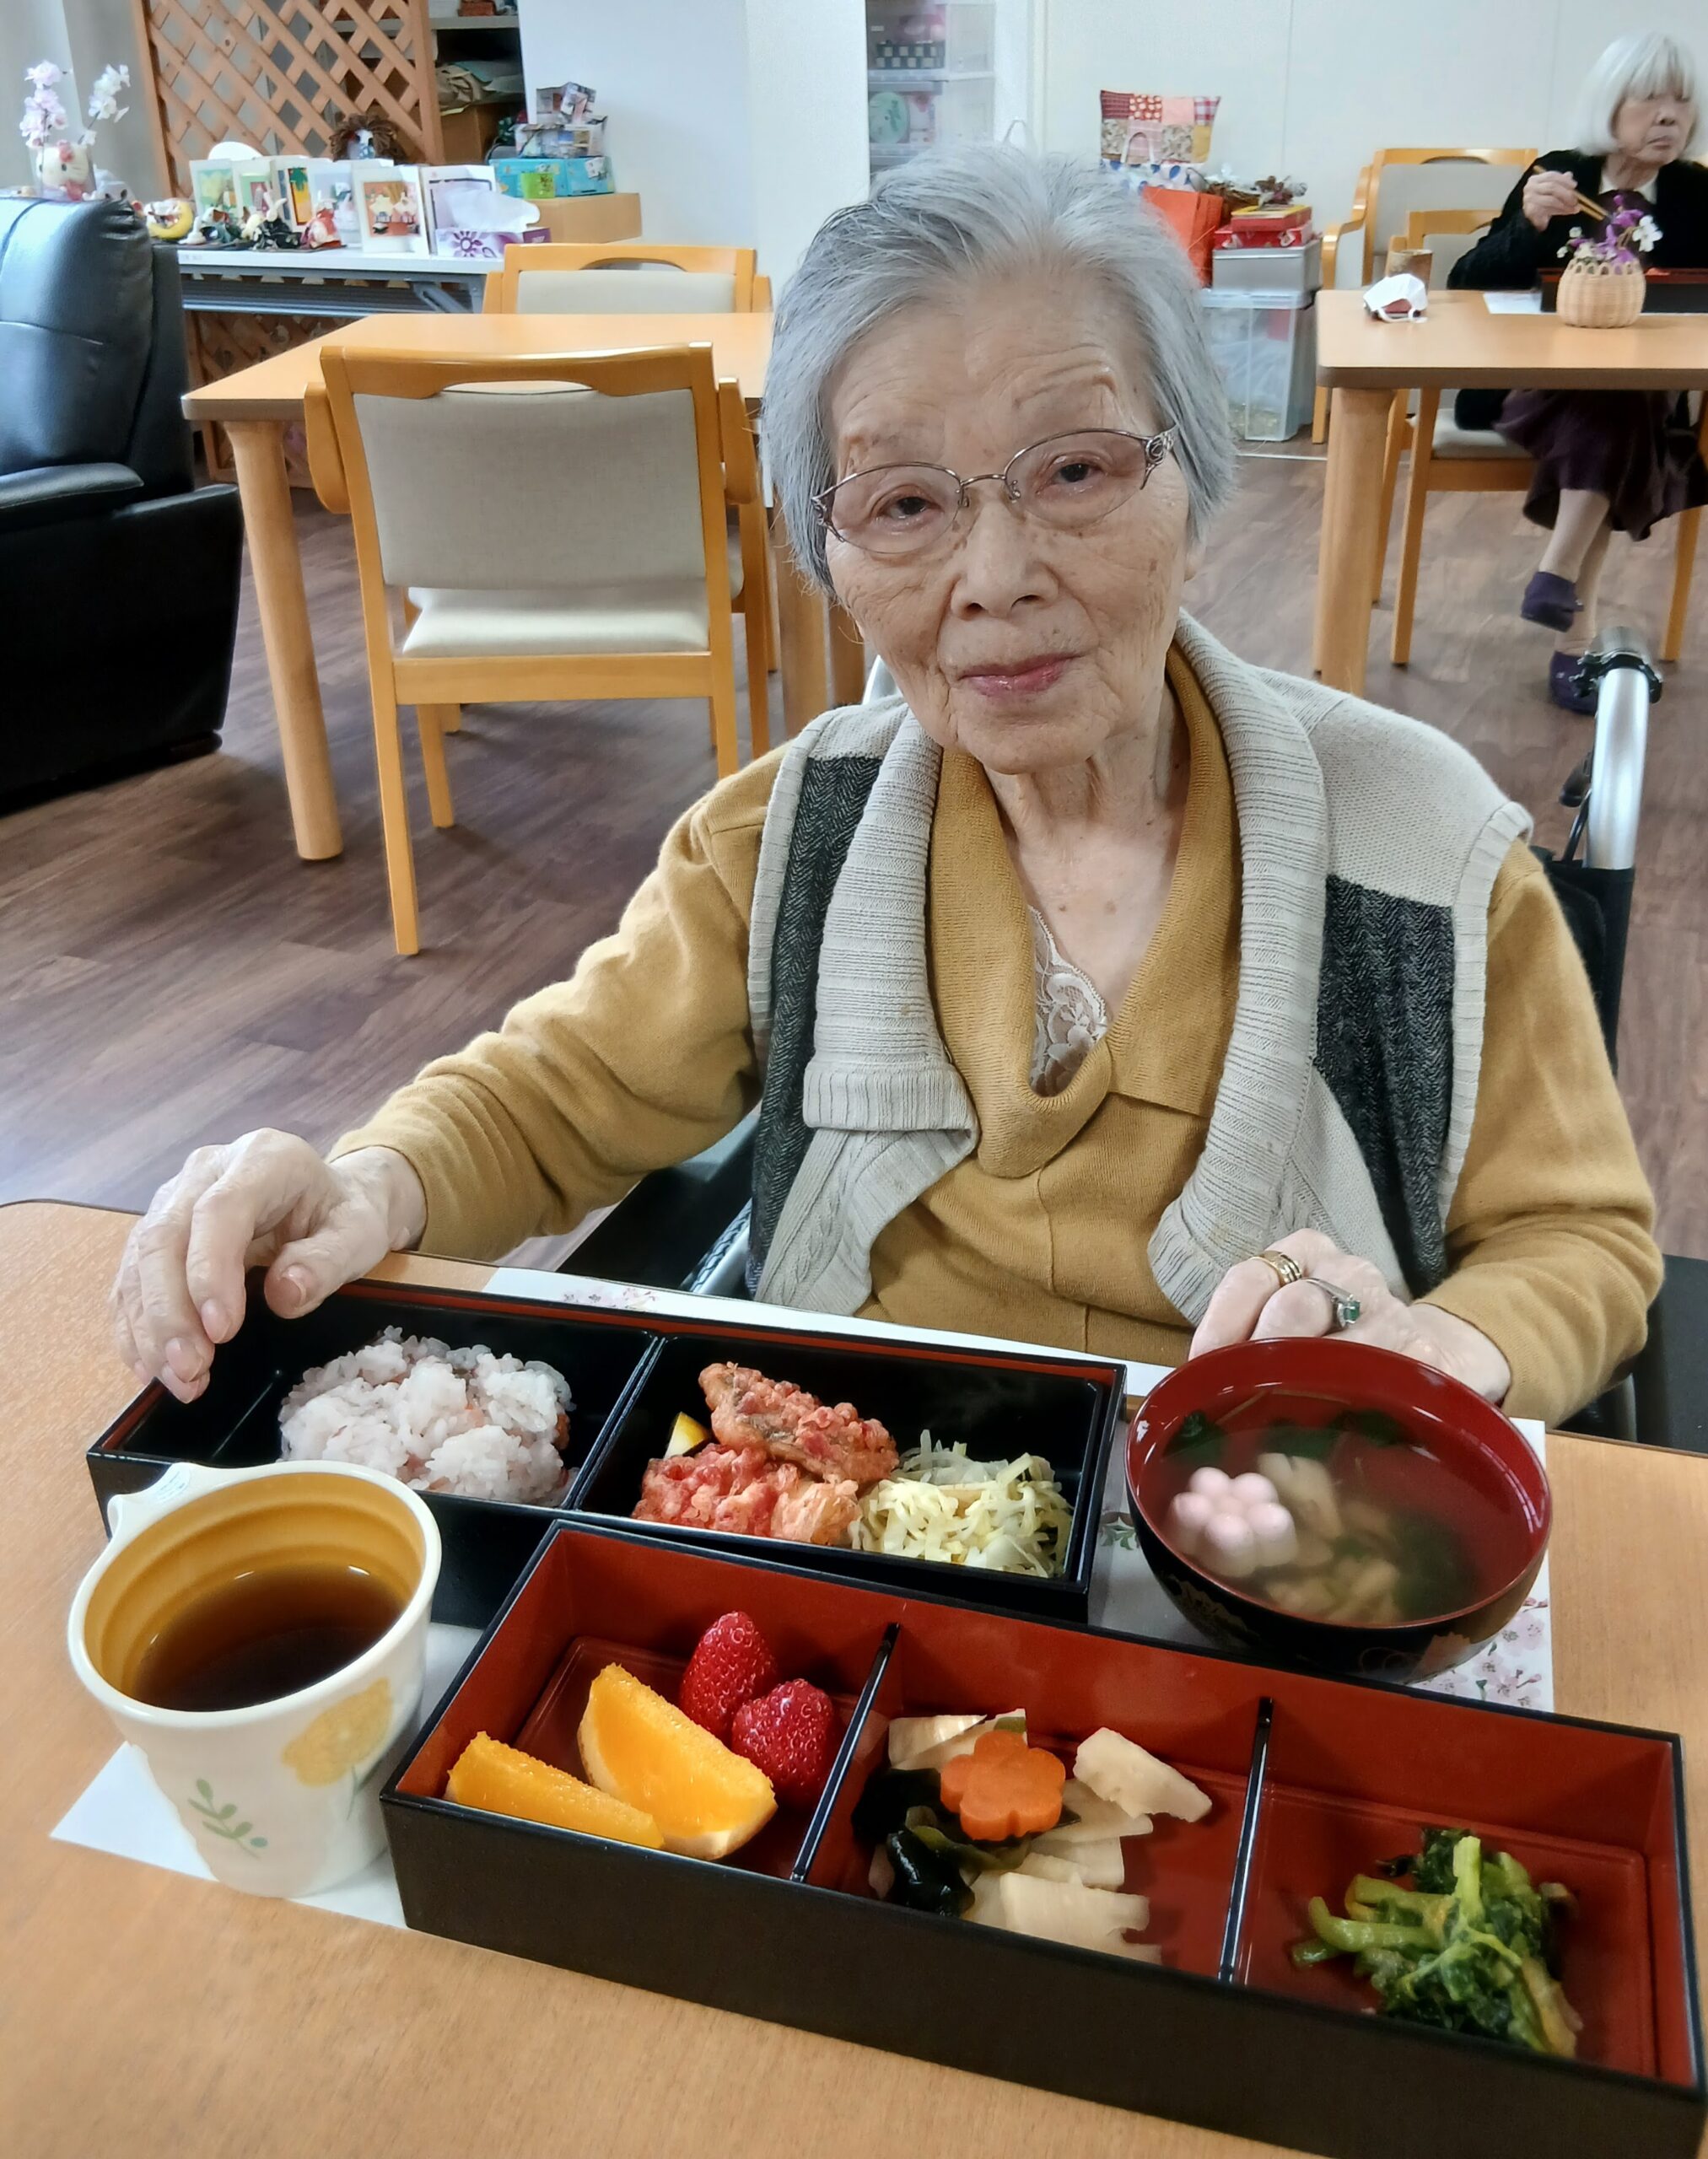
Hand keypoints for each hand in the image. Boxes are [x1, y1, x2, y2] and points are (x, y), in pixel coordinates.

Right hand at [109, 1133, 426, 1403]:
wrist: (328, 1198)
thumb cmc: (344, 1215)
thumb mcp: (360, 1234)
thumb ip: (328, 1262)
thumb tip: (284, 1295)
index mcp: (262, 1159)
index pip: (219, 1211)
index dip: (210, 1271)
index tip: (221, 1331)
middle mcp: (206, 1172)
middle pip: (165, 1238)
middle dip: (171, 1312)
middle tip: (191, 1370)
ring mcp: (174, 1198)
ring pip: (139, 1262)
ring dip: (150, 1328)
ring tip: (180, 1380)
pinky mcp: (157, 1230)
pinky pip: (132, 1279)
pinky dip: (137, 1326)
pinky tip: (153, 1366)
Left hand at [1189, 1230, 1511, 1403]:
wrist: (1413, 1352)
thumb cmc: (1327, 1341)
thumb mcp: (1285, 1321)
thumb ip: (1242, 1340)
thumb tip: (1191, 1384)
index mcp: (1305, 1251)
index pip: (1250, 1277)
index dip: (1221, 1326)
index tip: (1202, 1368)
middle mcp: (1349, 1270)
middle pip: (1293, 1308)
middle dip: (1261, 1359)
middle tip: (1240, 1399)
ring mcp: (1390, 1309)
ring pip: (1337, 1348)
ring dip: (1302, 1389)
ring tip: (1279, 1421)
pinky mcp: (1422, 1353)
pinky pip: (1379, 1382)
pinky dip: (1349, 1407)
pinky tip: (1330, 1428)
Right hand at [1522, 169, 1581, 231]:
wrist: (1531, 222)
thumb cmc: (1542, 204)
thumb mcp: (1552, 191)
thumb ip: (1559, 182)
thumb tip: (1569, 174)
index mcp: (1535, 179)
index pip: (1552, 176)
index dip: (1564, 180)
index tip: (1575, 185)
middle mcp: (1530, 187)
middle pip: (1552, 187)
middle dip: (1566, 193)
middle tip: (1576, 200)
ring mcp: (1529, 199)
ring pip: (1552, 199)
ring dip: (1565, 204)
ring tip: (1574, 208)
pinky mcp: (1531, 210)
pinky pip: (1548, 210)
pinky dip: (1560, 211)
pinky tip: (1567, 212)